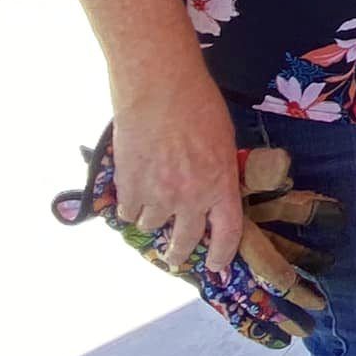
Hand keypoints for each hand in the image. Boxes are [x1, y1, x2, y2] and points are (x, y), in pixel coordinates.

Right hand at [53, 122, 339, 350]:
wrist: (160, 89)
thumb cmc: (199, 105)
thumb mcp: (223, 140)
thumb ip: (218, 171)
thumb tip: (213, 188)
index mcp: (221, 185)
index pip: (228, 233)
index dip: (222, 254)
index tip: (216, 265)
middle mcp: (191, 198)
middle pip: (185, 241)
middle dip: (179, 253)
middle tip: (174, 256)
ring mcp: (157, 196)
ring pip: (152, 225)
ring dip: (153, 220)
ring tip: (152, 206)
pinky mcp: (129, 188)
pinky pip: (128, 212)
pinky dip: (130, 206)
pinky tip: (133, 192)